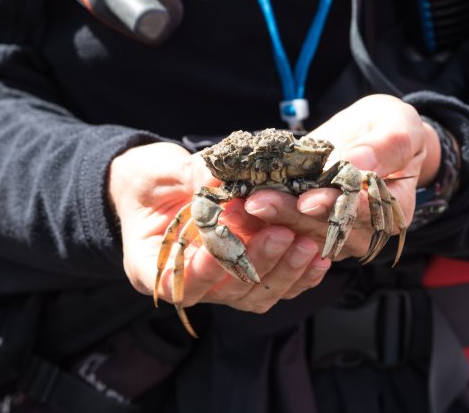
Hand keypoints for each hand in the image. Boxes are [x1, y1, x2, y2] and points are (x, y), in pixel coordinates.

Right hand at [108, 142, 330, 314]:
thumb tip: (218, 175)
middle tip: (282, 234)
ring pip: (255, 295)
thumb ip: (188, 177)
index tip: (226, 246)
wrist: (159, 183)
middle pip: (225, 292)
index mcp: (151, 266)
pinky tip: (320, 255)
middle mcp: (189, 284)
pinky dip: (298, 274)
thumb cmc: (149, 179)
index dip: (204, 271)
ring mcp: (219, 285)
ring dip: (284, 271)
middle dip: (258, 264)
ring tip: (309, 243)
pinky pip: (275, 285)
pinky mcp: (246, 275)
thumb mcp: (160, 172)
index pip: (179, 283)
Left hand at [245, 94, 441, 260]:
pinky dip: (258, 219)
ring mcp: (333, 233)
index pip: (361, 212)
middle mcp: (362, 230)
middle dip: (288, 215)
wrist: (373, 134)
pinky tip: (234, 206)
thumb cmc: (390, 128)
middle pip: (323, 228)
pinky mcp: (306, 226)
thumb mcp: (397, 126)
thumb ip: (383, 147)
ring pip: (298, 232)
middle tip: (257, 202)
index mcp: (392, 210)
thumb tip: (357, 161)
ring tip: (237, 205)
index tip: (308, 200)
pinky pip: (282, 227)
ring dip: (266, 221)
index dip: (333, 206)